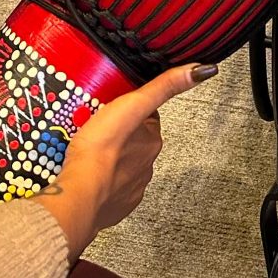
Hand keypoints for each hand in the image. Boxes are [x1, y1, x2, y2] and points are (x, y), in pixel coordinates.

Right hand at [37, 62, 213, 260]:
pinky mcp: (113, 206)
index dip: (132, 109)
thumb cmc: (101, 151)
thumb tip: (199, 71)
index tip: (117, 106)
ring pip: (121, 165)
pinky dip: (101, 180)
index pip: (147, 118)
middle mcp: (145, 166)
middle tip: (98, 126)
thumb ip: (163, 87)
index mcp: (152, 142)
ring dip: (110, 157)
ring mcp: (129, 188)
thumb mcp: (132, 105)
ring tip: (88, 149)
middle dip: (120, 134)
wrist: (78, 195)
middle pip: (134, 142)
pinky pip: (109, 188)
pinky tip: (87, 172)